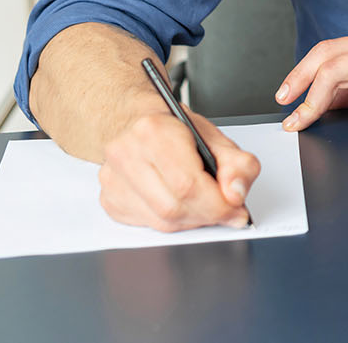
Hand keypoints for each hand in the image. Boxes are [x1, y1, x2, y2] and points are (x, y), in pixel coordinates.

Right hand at [96, 107, 259, 231]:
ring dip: (191, 221)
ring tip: (205, 207)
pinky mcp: (109, 199)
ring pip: (160, 221)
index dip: (217, 205)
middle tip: (225, 211)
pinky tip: (182, 205)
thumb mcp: (216, 137)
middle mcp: (126, 154)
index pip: (188, 185)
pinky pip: (147, 225)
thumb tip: (236, 194)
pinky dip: (172, 221)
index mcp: (153, 131)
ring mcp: (113, 179)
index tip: (236, 211)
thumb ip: (238, 164)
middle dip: (207, 216)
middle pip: (173, 207)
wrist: (137, 122)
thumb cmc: (174, 129)